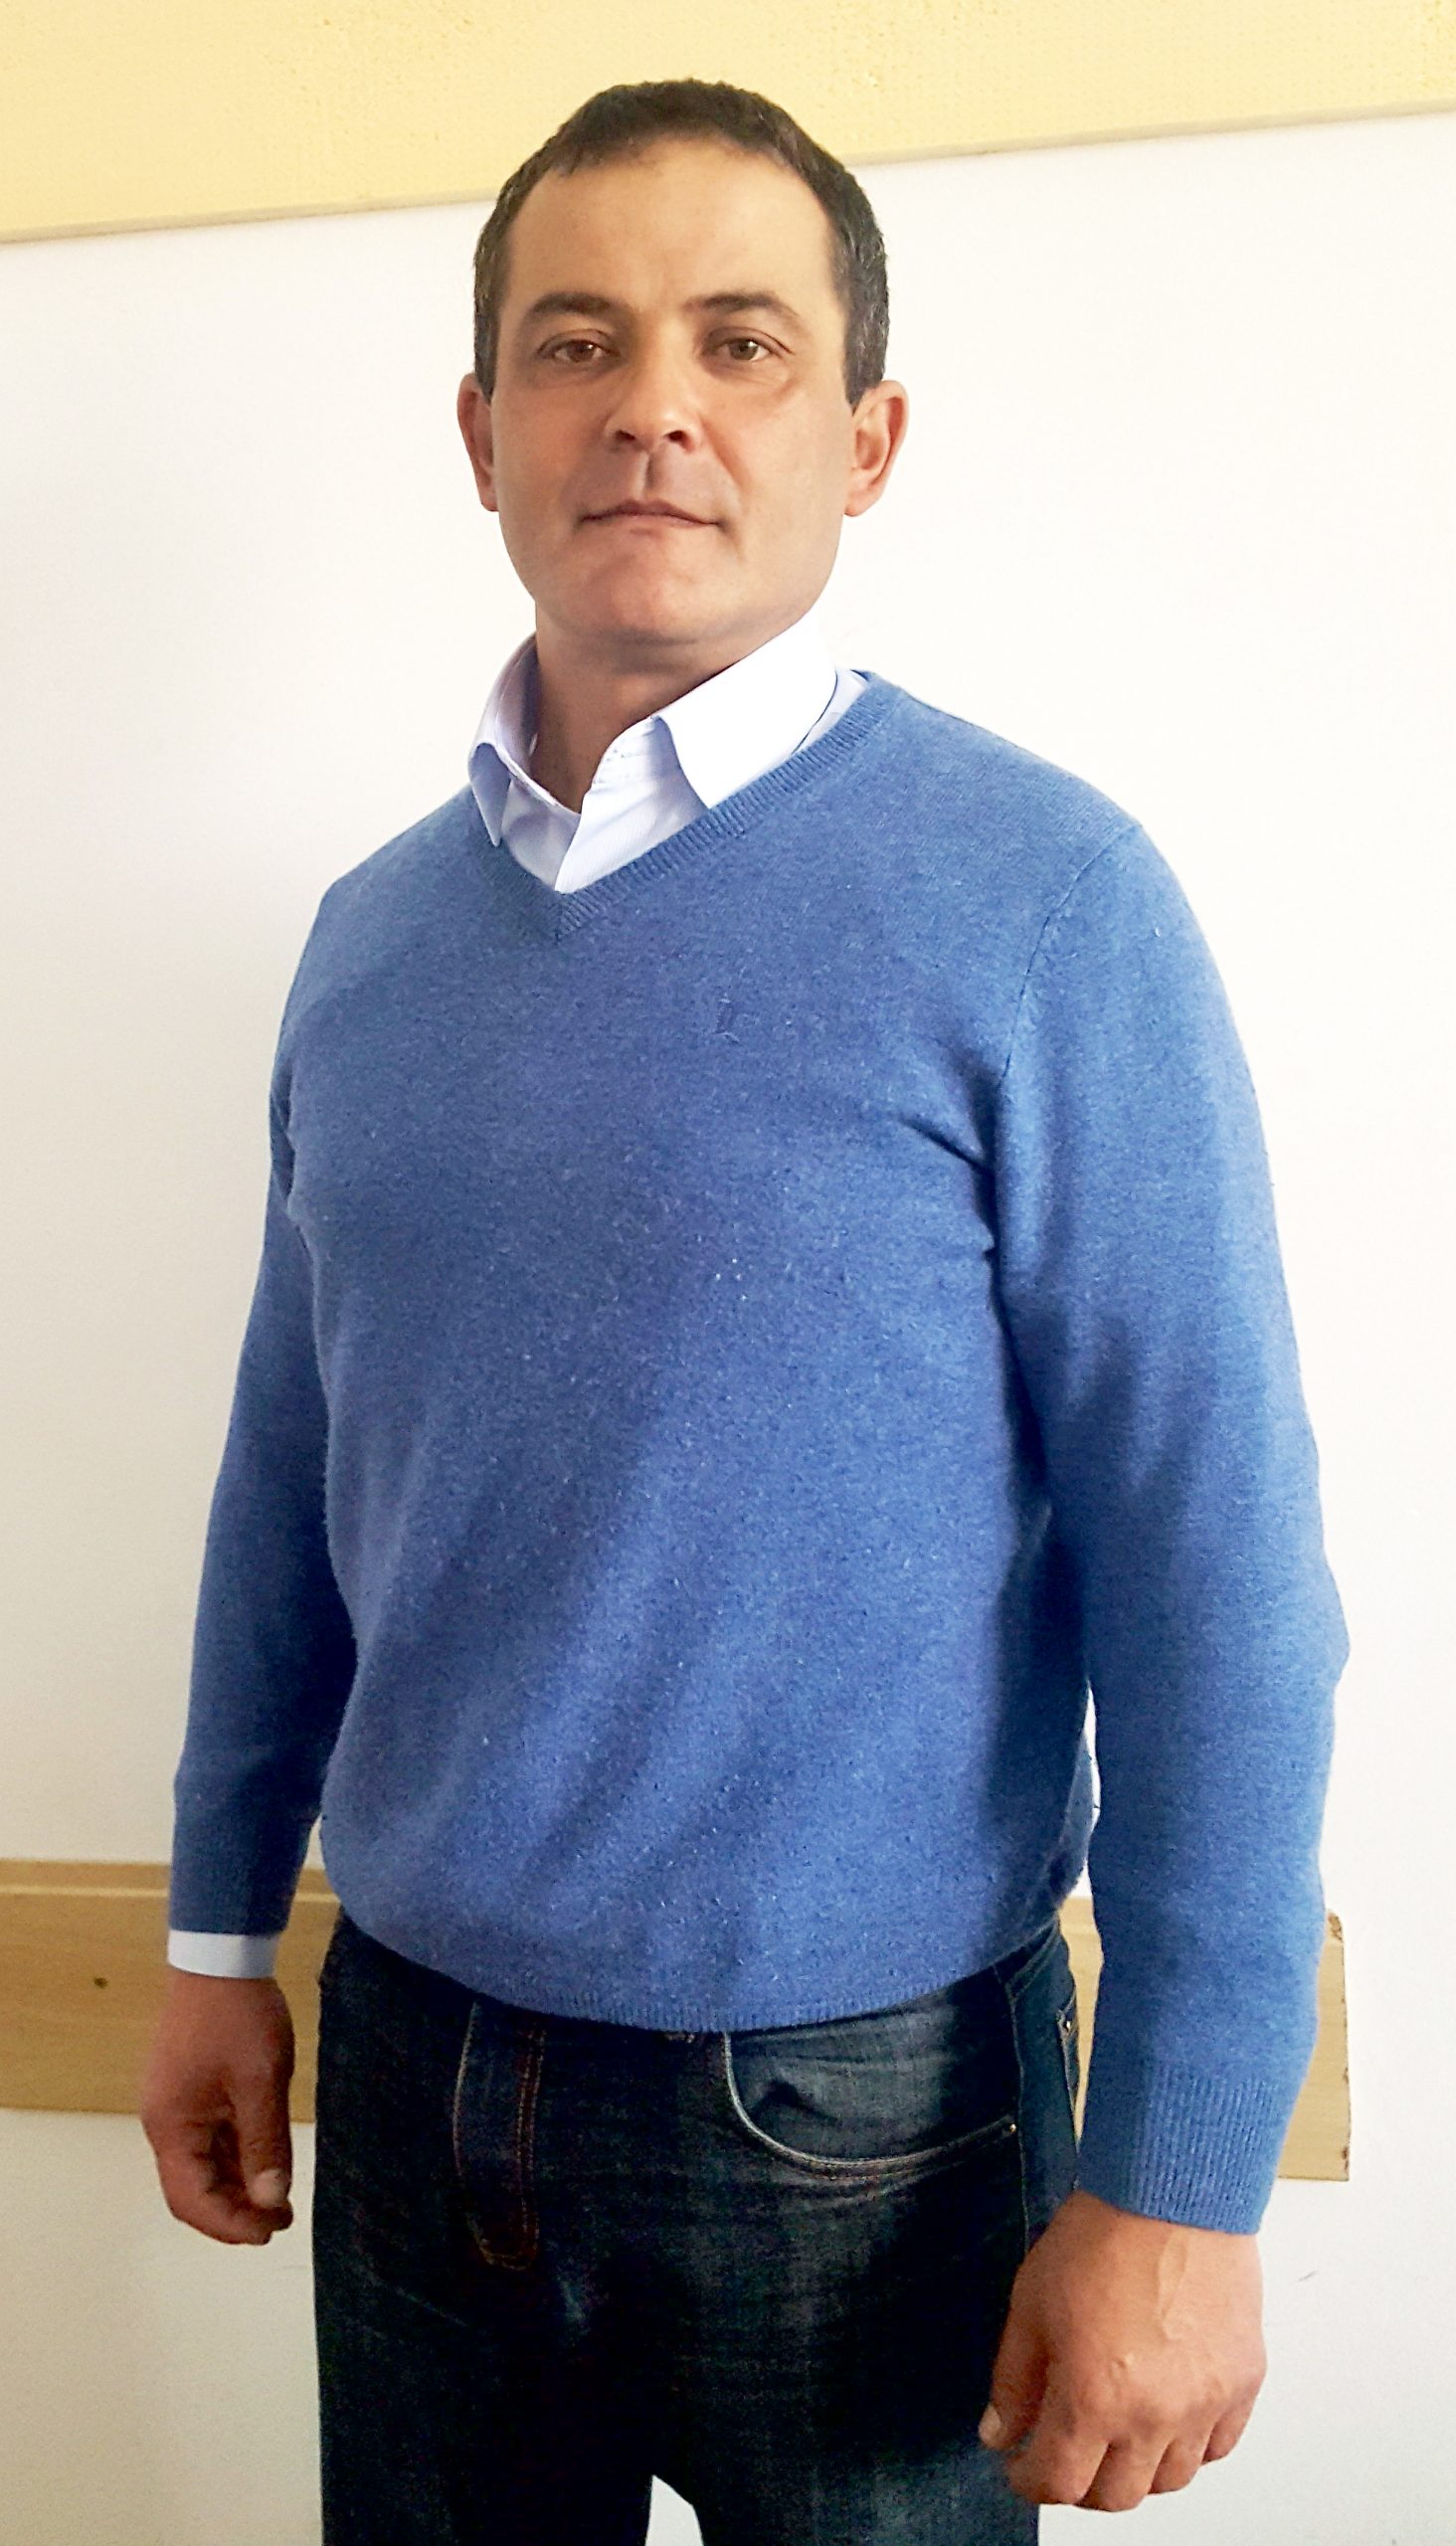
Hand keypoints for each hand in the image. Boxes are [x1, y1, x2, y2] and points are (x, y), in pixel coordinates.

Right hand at [139, 1969, 296, 2243]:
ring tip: (282, 2199)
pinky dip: (238, 2157)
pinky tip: (269, 2164)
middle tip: (282, 2219)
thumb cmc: (239, 2018)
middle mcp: (167, 2124)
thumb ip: (264, 2145)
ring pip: (205, 2165)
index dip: (229, 2224)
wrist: (222, 1956)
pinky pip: (212, 2139)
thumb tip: (270, 2200)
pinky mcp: (194, 2091)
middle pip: (194, 2187)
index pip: (191, 2200)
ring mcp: (179, 2107)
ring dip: (239, 2186)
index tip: (270, 2231)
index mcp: (172, 2128)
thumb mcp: (260, 2083)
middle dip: (235, 2210)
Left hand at [979, 2186, 1264, 2510]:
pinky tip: (1168, 2416)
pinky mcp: (1242, 2381)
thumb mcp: (1031, 2304)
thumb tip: (1000, 2431)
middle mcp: (1154, 2416)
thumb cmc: (1102, 2234)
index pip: (1059, 2484)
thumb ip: (1013, 2380)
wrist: (1171, 2190)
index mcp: (1093, 2400)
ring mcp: (1205, 2404)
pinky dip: (1192, 2445)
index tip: (1021, 2465)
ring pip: (1171, 2479)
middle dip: (1082, 2483)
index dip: (1030, 2481)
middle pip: (1117, 2497)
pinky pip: (1219, 2446)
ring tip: (1118, 2433)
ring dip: (1138, 2468)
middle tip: (1066, 2452)